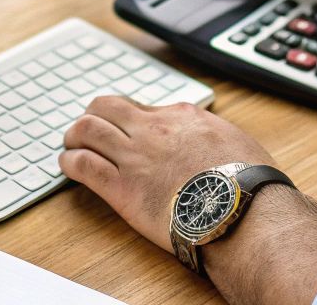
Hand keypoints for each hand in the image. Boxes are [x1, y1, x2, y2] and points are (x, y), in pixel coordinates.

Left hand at [59, 96, 276, 246]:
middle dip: (92, 115)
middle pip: (105, 106)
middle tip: (87, 130)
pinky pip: (83, 165)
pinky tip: (68, 166)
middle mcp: (154, 130)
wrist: (243, 211)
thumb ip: (211, 135)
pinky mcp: (123, 189)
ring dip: (74, 135)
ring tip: (71, 145)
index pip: (140, 106)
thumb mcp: (235, 141)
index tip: (123, 128)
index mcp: (182, 116)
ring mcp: (135, 157)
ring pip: (87, 129)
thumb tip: (206, 138)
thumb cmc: (248, 183)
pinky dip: (70, 162)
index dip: (126, 117)